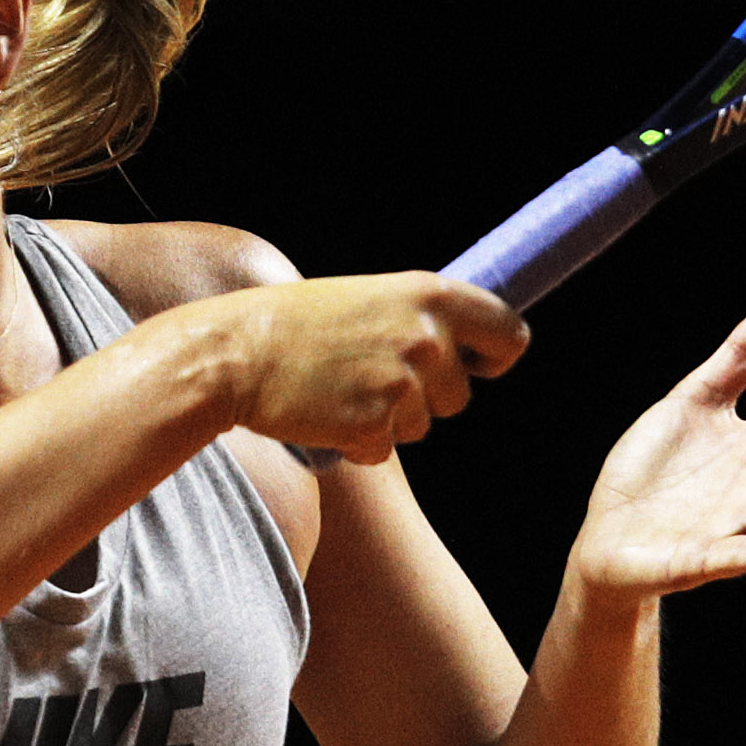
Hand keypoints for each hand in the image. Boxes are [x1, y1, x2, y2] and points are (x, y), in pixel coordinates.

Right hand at [199, 272, 529, 465]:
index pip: (510, 333)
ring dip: (386, 421)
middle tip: (368, 379)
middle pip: (459, 397)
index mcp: (430, 295)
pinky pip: (383, 450)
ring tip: (338, 390)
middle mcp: (426, 338)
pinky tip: (324, 414)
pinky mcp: (376, 423)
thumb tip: (458, 345)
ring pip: (419, 426)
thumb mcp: (367, 298)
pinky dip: (356, 443)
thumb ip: (417, 319)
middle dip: (423, 400)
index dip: (495, 358)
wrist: (235, 353)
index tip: (476, 367)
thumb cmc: (294, 326)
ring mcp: (403, 382)